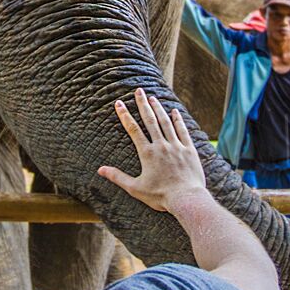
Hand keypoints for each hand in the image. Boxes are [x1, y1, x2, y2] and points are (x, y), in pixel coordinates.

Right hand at [97, 88, 205, 212]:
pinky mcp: (189, 150)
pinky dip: (178, 120)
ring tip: (153, 97)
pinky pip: (182, 131)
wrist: (186, 198)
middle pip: (150, 120)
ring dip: (158, 109)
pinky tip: (174, 111)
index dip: (125, 115)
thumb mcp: (135, 188)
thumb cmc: (160, 196)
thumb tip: (100, 170)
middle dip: (143, 104)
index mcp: (147, 153)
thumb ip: (118, 177)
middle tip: (138, 91)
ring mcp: (176, 146)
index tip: (119, 104)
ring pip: (166, 122)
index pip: (133, 130)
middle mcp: (161, 145)